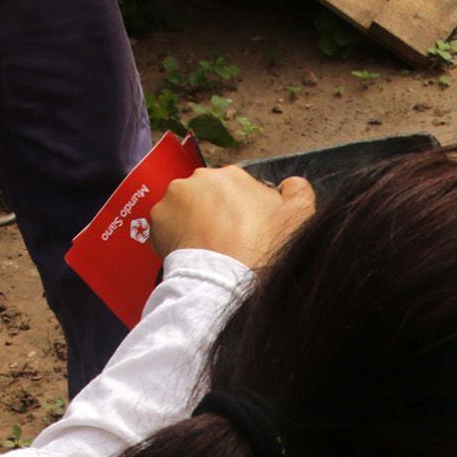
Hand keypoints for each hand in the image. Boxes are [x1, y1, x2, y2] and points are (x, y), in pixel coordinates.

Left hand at [148, 168, 313, 269]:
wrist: (223, 281)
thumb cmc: (261, 250)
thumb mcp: (300, 218)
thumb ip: (299, 192)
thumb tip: (289, 184)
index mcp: (233, 175)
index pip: (237, 190)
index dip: (243, 212)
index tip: (245, 232)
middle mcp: (200, 177)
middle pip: (208, 195)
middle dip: (215, 214)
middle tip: (224, 242)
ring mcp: (174, 196)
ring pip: (185, 208)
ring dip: (193, 223)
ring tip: (205, 249)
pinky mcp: (157, 218)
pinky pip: (167, 224)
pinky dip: (176, 235)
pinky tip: (189, 252)